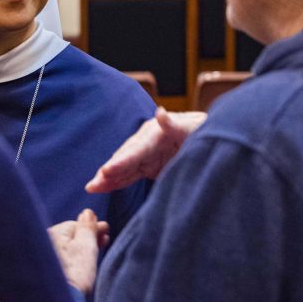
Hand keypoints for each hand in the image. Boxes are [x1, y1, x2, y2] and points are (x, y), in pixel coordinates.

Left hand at [48, 209, 108, 294]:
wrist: (63, 301)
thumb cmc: (75, 272)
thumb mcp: (86, 246)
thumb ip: (88, 228)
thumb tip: (87, 212)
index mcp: (52, 233)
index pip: (75, 225)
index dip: (93, 228)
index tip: (106, 229)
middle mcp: (43, 242)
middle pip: (70, 237)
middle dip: (88, 238)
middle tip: (105, 240)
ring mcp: (44, 257)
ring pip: (67, 248)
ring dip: (82, 248)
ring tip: (97, 251)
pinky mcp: (46, 272)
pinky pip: (63, 259)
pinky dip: (74, 259)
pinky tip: (83, 263)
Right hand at [86, 107, 205, 192]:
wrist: (211, 136)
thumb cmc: (203, 129)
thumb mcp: (193, 127)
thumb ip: (175, 124)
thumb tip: (160, 113)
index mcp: (154, 133)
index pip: (135, 150)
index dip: (121, 161)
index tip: (106, 170)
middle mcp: (145, 142)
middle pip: (124, 159)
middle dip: (108, 172)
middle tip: (92, 184)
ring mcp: (145, 155)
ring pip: (123, 168)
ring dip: (107, 178)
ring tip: (91, 188)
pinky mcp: (148, 166)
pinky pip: (129, 175)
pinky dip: (116, 182)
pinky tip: (103, 187)